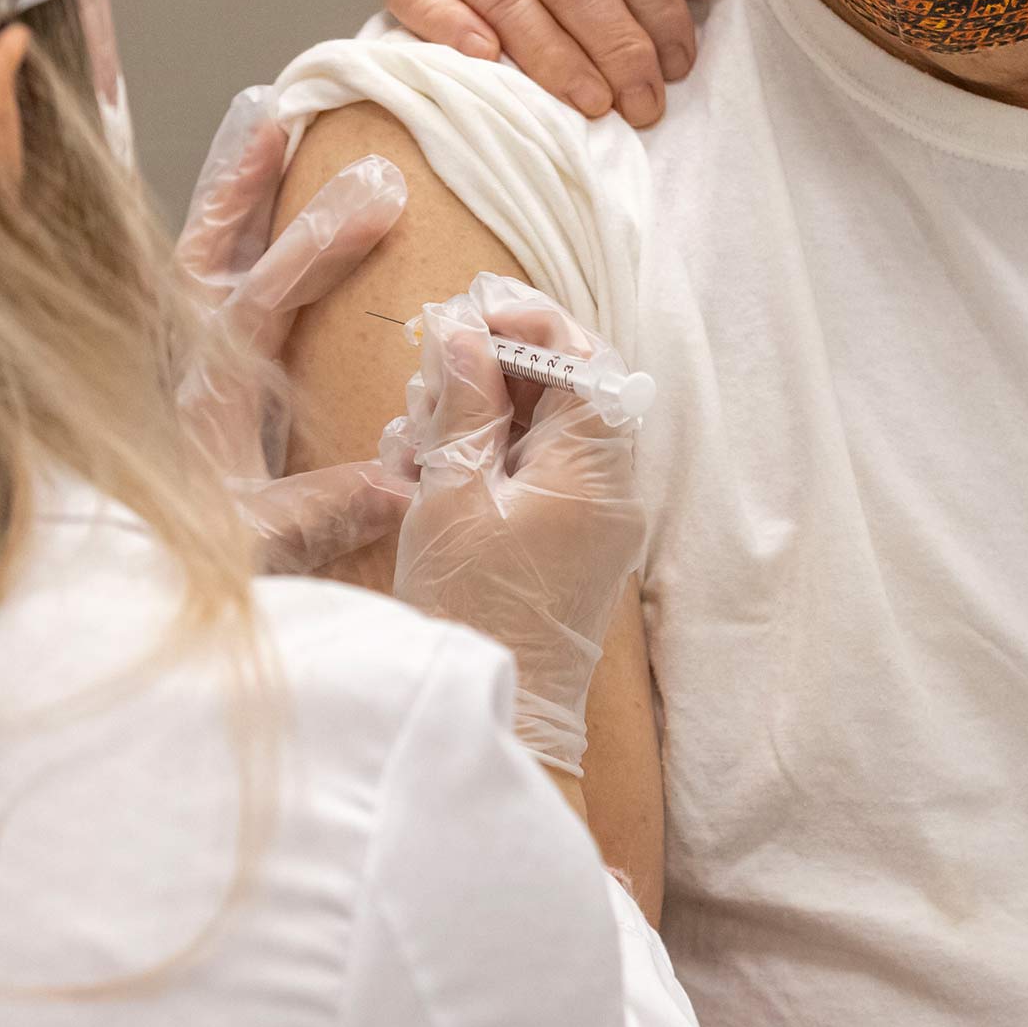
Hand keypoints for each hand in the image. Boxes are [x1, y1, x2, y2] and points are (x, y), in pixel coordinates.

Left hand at [178, 85, 413, 574]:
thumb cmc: (171, 571)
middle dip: (256, 188)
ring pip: (189, 257)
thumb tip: (404, 480)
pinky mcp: (163, 375)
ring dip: (228, 195)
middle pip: (208, 253)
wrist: (88, 602)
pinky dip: (214, 235)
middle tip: (299, 123)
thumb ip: (318, 511)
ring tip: (261, 127)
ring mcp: (165, 365)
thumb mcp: (251, 549)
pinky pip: (184, 284)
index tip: (378, 201)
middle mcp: (175, 366)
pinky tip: (240, 211)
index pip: (261, 298)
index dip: (317, 245)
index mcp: (202, 397)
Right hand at [382, 274, 652, 775]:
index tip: (467, 313)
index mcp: (597, 467)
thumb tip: (464, 330)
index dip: (527, 322)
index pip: (583, 359)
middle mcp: (612, 485)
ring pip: (543, 426)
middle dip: (492, 370)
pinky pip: (535, 469)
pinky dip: (486, 456)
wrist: (501, 712)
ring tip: (415, 434)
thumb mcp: (452, 494)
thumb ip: (464, 405)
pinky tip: (425, 468)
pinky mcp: (571, 537)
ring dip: (479, 413)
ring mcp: (596, 513)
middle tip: (427, 380)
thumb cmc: (473, 610)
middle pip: (565, 387)